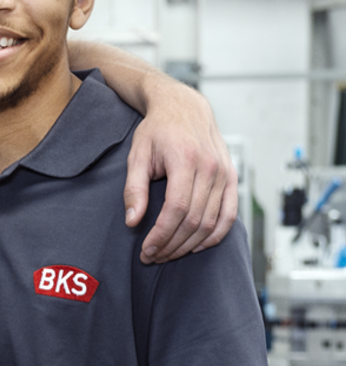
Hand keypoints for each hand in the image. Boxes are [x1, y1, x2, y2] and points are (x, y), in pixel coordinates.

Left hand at [125, 83, 236, 263]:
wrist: (184, 109)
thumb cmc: (157, 131)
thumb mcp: (137, 155)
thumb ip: (134, 189)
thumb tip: (132, 220)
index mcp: (186, 160)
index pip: (177, 209)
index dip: (162, 235)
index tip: (147, 250)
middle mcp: (211, 168)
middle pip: (194, 220)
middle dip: (172, 244)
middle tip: (154, 256)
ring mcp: (226, 174)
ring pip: (212, 222)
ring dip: (190, 244)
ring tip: (169, 253)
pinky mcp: (233, 179)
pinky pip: (230, 215)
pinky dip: (215, 235)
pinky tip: (196, 245)